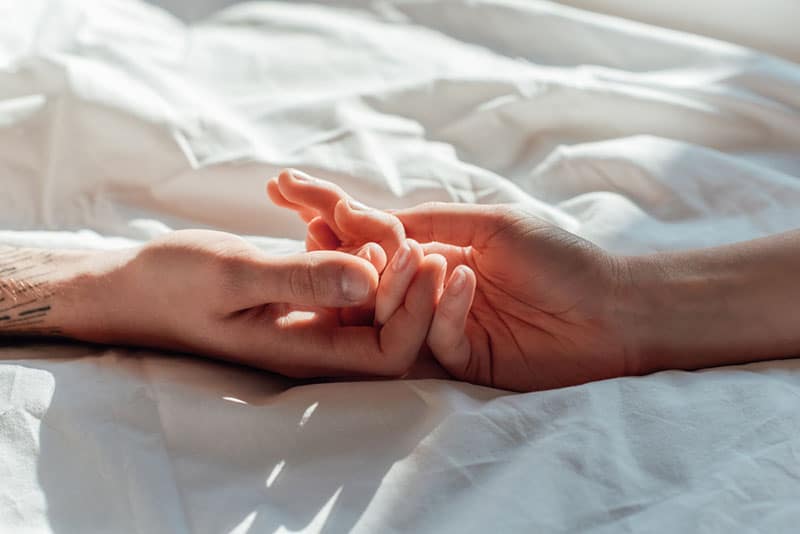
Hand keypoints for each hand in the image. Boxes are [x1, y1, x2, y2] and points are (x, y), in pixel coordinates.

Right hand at [63, 229, 445, 377]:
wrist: (132, 284)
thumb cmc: (172, 285)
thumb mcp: (233, 276)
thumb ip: (300, 280)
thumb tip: (369, 280)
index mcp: (307, 350)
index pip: (391, 349)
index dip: (416, 309)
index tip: (416, 253)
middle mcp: (319, 336)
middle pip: (389, 306)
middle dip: (386, 253)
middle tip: (353, 209)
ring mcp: (313, 310)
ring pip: (367, 272)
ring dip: (351, 226)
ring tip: (301, 192)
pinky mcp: (304, 285)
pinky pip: (338, 253)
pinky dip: (327, 221)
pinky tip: (287, 194)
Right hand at [269, 170, 633, 390]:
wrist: (613, 310)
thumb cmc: (559, 257)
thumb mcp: (492, 223)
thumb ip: (434, 219)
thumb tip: (371, 213)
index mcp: (440, 255)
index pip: (380, 244)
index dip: (345, 227)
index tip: (303, 206)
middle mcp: (435, 294)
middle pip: (377, 283)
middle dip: (354, 262)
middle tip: (329, 242)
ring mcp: (447, 329)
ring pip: (398, 316)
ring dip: (401, 288)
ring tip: (418, 258)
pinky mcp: (465, 363)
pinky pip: (436, 340)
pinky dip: (444, 309)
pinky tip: (464, 279)